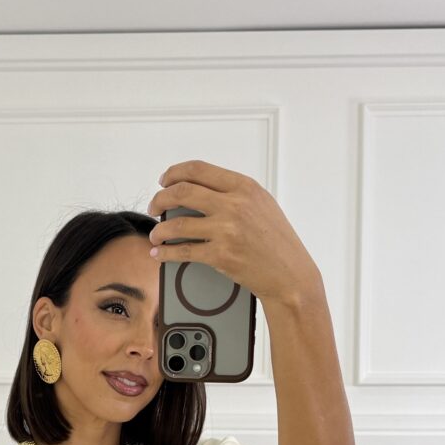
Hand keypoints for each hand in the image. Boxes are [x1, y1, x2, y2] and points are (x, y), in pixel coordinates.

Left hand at [147, 159, 322, 306]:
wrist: (290, 274)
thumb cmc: (277, 241)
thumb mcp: (262, 205)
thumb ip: (234, 194)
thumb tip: (200, 190)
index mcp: (244, 187)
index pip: (198, 170)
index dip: (174, 173)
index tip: (164, 181)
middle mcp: (234, 205)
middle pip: (182, 192)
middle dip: (160, 199)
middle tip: (154, 207)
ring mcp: (226, 230)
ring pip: (176, 224)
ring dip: (159, 230)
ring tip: (155, 235)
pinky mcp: (220, 255)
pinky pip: (182, 252)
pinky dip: (166, 254)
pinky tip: (159, 254)